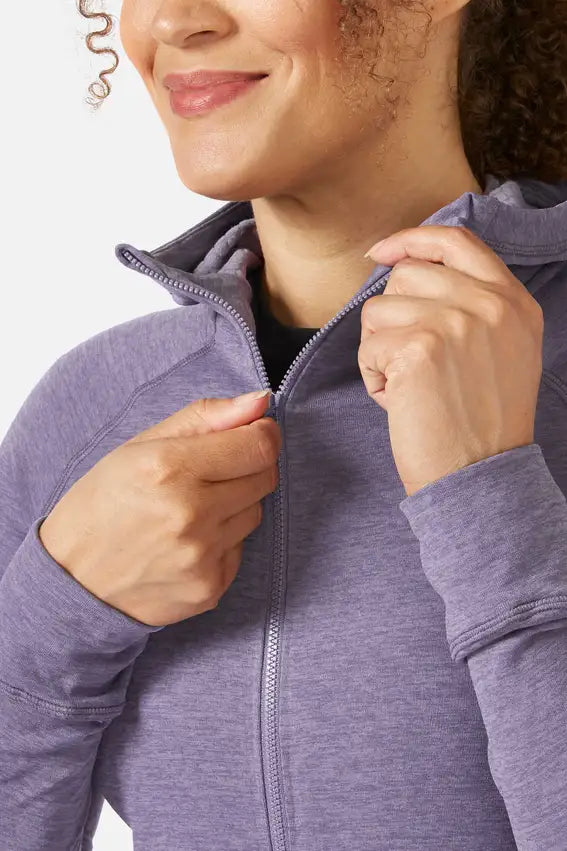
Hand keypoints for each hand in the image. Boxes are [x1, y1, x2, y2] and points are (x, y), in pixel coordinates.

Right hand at [39, 391, 280, 626]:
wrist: (71, 582)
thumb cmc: (101, 504)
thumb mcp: (139, 446)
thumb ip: (205, 417)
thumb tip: (260, 402)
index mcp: (169, 469)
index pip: (259, 445)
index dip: (262, 434)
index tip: (250, 432)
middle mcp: (191, 515)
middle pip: (265, 478)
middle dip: (246, 467)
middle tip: (207, 473)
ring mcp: (202, 557)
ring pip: (255, 513)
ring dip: (234, 505)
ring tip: (189, 510)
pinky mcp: (209, 589)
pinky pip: (240, 549)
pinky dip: (221, 541)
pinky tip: (185, 543)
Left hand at [358, 225, 543, 496]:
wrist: (480, 477)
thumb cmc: (480, 423)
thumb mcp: (502, 351)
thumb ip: (472, 305)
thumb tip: (407, 268)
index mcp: (513, 301)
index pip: (456, 241)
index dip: (411, 240)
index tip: (381, 252)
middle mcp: (490, 304)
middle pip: (406, 275)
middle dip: (392, 318)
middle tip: (412, 364)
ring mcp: (456, 321)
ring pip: (378, 309)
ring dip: (380, 351)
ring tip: (410, 388)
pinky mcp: (419, 346)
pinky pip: (367, 346)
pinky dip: (373, 377)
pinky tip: (401, 402)